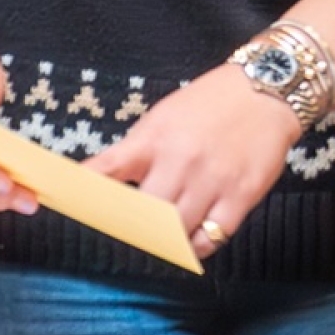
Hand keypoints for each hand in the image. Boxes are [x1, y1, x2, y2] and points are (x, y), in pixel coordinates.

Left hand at [87, 62, 299, 258]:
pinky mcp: (242, 195)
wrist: (267, 89)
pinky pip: (213, 236)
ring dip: (165, 242)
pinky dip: (198, 245)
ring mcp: (212, 181)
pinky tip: (193, 239)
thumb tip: (106, 184)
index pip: (107, 170)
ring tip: (160, 241)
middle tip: (128, 233)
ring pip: (176, 232)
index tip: (68, 207)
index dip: (84, 194)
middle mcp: (180, 161)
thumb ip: (137, 150)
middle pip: (143, 215)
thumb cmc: (210, 102)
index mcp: (154, 138)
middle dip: (131, 228)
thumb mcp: (163, 116)